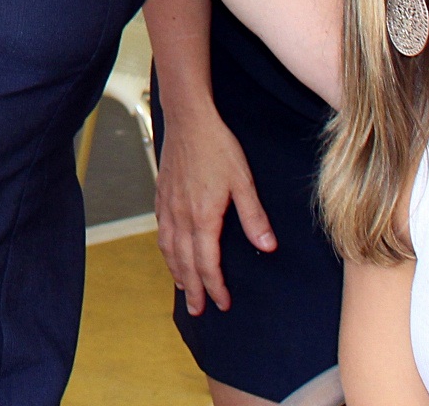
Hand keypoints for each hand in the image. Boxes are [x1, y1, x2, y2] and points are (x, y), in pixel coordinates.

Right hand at [155, 104, 273, 314]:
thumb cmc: (217, 146)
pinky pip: (161, 231)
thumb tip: (267, 246)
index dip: (214, 286)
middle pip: (184, 262)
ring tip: (183, 289)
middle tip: (198, 310)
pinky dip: (166, 249)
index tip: (222, 302)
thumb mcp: (243, 180)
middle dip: (192, 289)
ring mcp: (168, 205)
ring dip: (176, 272)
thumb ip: (254, 216)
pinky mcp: (161, 194)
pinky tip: (171, 252)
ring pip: (169, 248)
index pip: (206, 263)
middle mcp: (181, 215)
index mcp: (202, 216)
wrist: (188, 118)